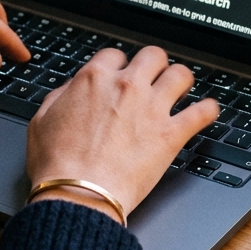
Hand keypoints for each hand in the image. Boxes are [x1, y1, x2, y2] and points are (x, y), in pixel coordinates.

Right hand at [25, 47, 218, 219]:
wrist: (78, 194)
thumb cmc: (57, 164)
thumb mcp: (42, 120)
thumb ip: (61, 96)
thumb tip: (73, 89)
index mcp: (94, 79)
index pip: (115, 55)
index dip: (119, 66)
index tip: (121, 76)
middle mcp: (126, 86)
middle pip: (153, 55)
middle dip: (154, 65)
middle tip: (153, 77)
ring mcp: (152, 108)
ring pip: (181, 74)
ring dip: (181, 80)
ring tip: (181, 88)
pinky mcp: (171, 134)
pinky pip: (201, 112)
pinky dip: (208, 110)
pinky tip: (208, 110)